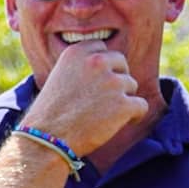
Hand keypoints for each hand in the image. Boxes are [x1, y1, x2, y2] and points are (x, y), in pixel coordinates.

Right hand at [22, 38, 148, 155]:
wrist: (47, 139)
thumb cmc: (50, 113)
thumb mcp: (59, 76)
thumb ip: (82, 66)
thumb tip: (106, 67)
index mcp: (78, 52)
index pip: (102, 48)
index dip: (102, 66)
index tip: (96, 82)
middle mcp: (96, 61)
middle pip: (121, 63)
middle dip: (116, 79)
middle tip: (103, 100)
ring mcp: (112, 82)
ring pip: (132, 85)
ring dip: (123, 99)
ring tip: (105, 115)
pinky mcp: (123, 104)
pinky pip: (141, 105)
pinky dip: (135, 115)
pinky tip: (122, 123)